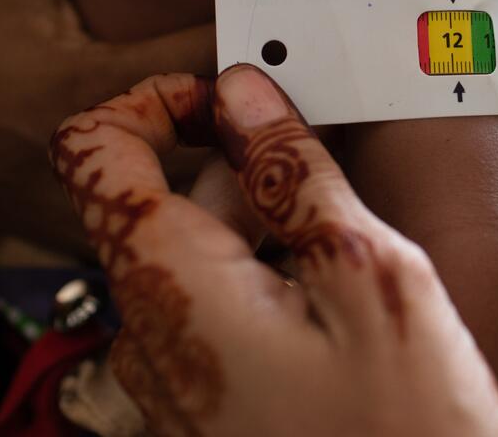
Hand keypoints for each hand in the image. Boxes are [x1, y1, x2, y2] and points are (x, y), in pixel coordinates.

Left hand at [51, 64, 497, 436]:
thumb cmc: (403, 430)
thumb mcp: (366, 271)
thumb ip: (293, 171)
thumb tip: (246, 93)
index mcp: (172, 285)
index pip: (93, 150)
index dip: (155, 100)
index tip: (233, 98)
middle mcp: (151, 331)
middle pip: (157, 195)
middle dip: (240, 159)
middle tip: (332, 157)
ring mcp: (174, 374)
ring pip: (193, 250)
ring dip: (265, 215)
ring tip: (354, 222)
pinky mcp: (208, 398)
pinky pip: (215, 304)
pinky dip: (268, 267)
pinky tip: (339, 281)